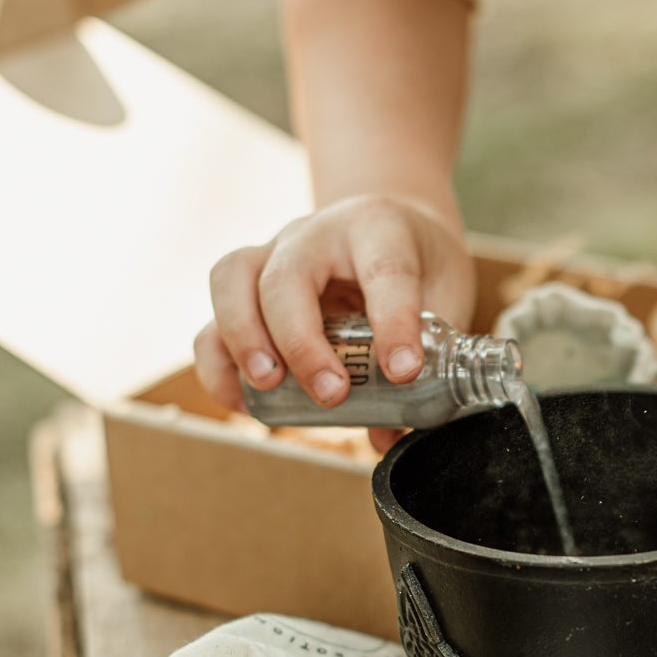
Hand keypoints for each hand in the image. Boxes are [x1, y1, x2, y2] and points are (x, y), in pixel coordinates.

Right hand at [193, 194, 474, 420]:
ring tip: (267, 387)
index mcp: (378, 229)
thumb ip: (427, 361)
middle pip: (287, 275)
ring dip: (243, 340)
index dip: (394, 323)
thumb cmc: (418, 262)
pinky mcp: (245, 284)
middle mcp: (316, 233)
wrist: (389, 221)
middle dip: (301, 342)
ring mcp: (272, 253)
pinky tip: (243, 402)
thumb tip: (387, 435)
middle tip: (330, 395)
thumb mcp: (444, 296)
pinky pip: (213, 317)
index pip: (384, 270)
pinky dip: (218, 363)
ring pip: (231, 280)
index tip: (404, 371)